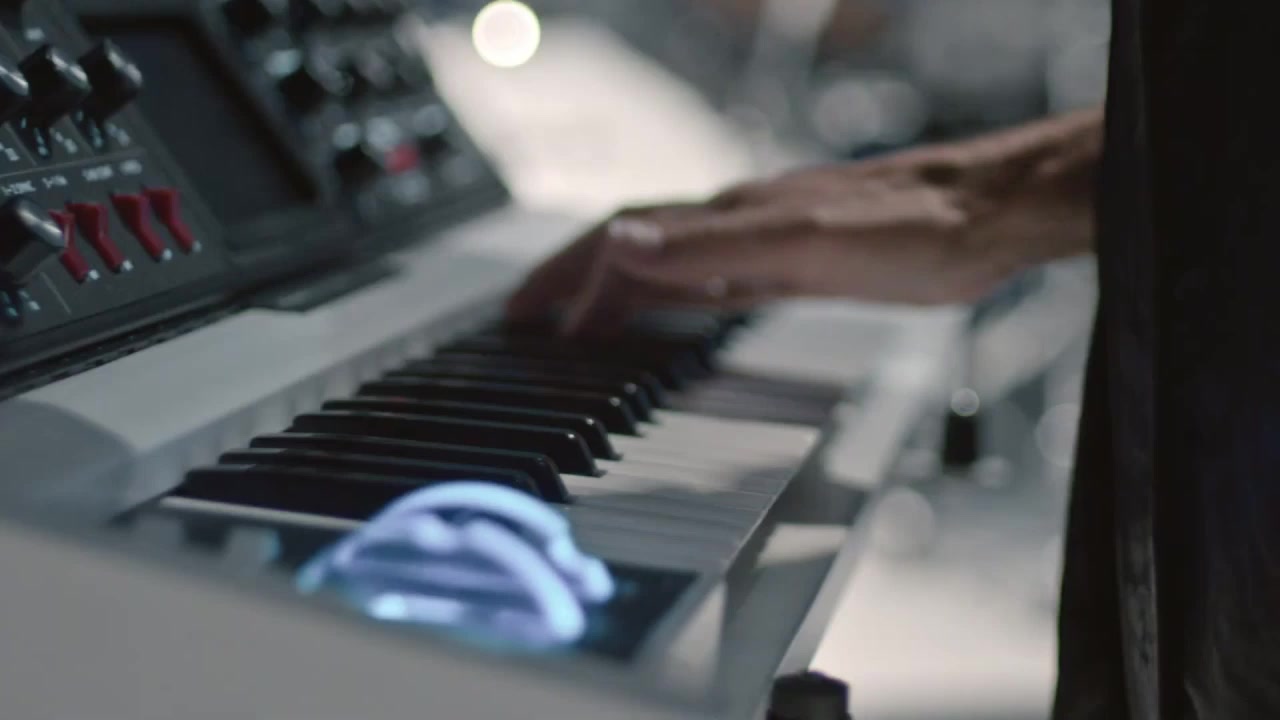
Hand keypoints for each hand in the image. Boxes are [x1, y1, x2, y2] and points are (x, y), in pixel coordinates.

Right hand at [506, 110, 1100, 334]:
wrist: (989, 216)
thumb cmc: (914, 229)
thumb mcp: (807, 244)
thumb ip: (712, 246)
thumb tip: (621, 243)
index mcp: (729, 217)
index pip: (623, 244)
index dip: (570, 281)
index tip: (530, 321)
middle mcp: (737, 222)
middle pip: (631, 246)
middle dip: (571, 279)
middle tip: (526, 317)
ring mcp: (764, 239)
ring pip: (667, 262)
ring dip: (613, 290)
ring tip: (575, 321)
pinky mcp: (796, 260)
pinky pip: (712, 279)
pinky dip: (671, 299)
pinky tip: (672, 313)